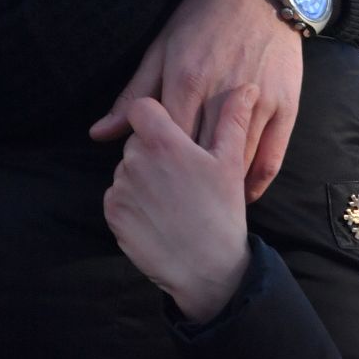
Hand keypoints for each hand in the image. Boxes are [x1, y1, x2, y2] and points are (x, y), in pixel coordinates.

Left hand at [88, 0, 302, 201]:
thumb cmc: (200, 20)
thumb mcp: (160, 51)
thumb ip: (133, 97)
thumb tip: (99, 134)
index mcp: (186, 81)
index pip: (166, 141)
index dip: (157, 165)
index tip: (152, 178)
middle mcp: (221, 94)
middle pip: (201, 157)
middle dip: (187, 180)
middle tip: (177, 196)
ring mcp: (258, 102)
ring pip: (237, 162)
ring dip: (221, 188)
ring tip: (205, 203)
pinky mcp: (287, 107)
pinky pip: (271, 158)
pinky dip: (256, 183)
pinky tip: (242, 196)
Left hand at [103, 87, 256, 322]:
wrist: (206, 271)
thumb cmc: (222, 213)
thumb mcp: (230, 163)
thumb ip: (231, 120)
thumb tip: (246, 87)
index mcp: (163, 142)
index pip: (142, 107)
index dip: (156, 116)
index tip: (173, 132)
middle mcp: (134, 160)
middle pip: (136, 139)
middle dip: (154, 149)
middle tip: (182, 174)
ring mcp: (120, 187)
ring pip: (127, 167)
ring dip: (144, 176)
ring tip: (174, 198)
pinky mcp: (112, 212)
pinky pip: (118, 194)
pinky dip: (133, 200)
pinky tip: (160, 213)